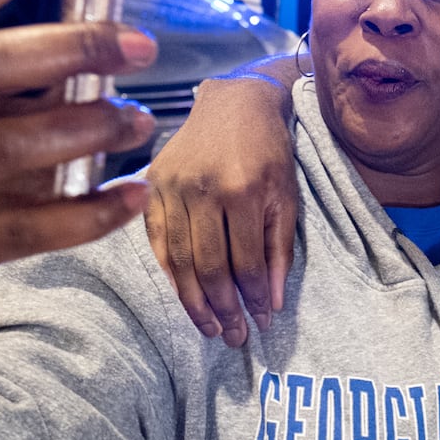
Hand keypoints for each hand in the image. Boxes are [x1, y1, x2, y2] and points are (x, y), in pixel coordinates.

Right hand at [145, 74, 298, 346]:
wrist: (234, 101)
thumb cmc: (269, 150)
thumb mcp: (287, 195)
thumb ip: (280, 249)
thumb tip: (272, 302)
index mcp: (243, 190)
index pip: (246, 262)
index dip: (254, 298)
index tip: (261, 323)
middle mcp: (203, 190)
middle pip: (209, 268)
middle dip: (223, 310)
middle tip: (233, 338)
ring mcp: (172, 187)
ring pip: (180, 261)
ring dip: (194, 302)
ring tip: (210, 328)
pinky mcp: (153, 185)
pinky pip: (158, 241)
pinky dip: (170, 273)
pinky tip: (184, 296)